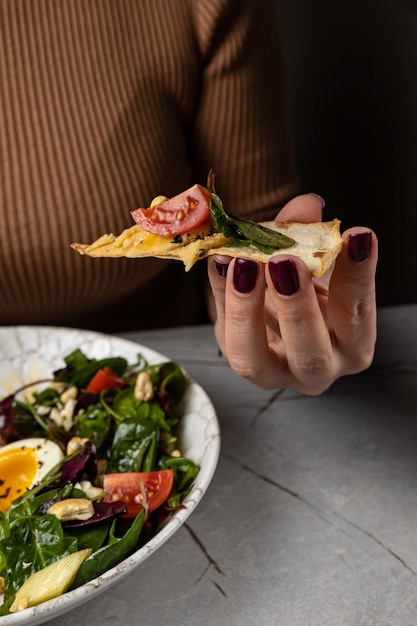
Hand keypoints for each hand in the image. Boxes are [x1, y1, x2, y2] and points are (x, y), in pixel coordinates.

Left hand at [207, 193, 377, 393]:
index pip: (356, 313)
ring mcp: (272, 371)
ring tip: (244, 262)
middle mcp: (317, 367)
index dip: (357, 276)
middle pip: (309, 354)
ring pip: (253, 359)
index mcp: (351, 343)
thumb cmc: (310, 289)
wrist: (278, 316)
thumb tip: (307, 206)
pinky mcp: (238, 360)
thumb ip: (312, 235)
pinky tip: (222, 260)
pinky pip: (224, 332)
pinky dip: (221, 293)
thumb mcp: (319, 263)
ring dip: (245, 307)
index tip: (357, 235)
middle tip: (286, 261)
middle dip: (296, 307)